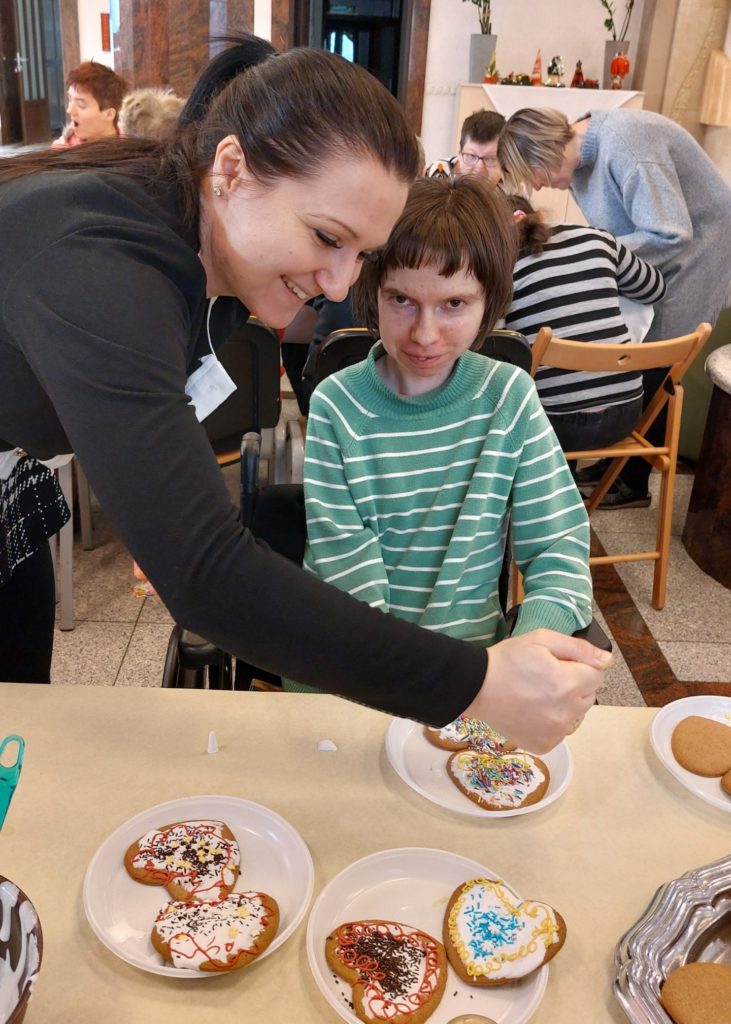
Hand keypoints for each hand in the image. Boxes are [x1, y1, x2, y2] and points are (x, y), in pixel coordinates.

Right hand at [463, 629, 611, 753]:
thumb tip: (606, 659)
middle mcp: (566, 712)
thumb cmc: (507, 659)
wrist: (475, 687)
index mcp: (568, 684)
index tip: (561, 661)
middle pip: (589, 695)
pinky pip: (561, 731)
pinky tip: (535, 710)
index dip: (581, 664)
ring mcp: (556, 732)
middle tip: (549, 675)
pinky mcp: (544, 744)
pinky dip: (554, 721)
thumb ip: (578, 648)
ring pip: (577, 715)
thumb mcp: (540, 640)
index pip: (598, 674)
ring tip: (541, 693)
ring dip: (567, 704)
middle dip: (576, 683)